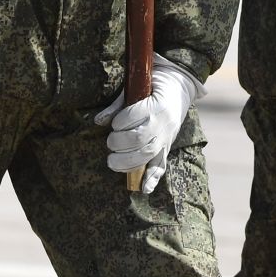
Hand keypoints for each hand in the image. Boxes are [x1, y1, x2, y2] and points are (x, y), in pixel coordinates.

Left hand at [93, 54, 204, 193]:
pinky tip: (143, 189)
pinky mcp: (167, 146)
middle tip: (110, 144)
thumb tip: (98, 121)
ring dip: (127, 161)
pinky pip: (162, 165)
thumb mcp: (134, 90)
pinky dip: (152, 178)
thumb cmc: (150, 87)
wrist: (178, 87)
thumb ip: (116, 106)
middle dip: (119, 144)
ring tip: (112, 161)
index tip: (114, 123)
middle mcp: (163, 122)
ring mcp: (167, 136)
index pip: (134, 116)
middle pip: (139, 139)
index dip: (119, 122)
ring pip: (148, 154)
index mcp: (156, 104)